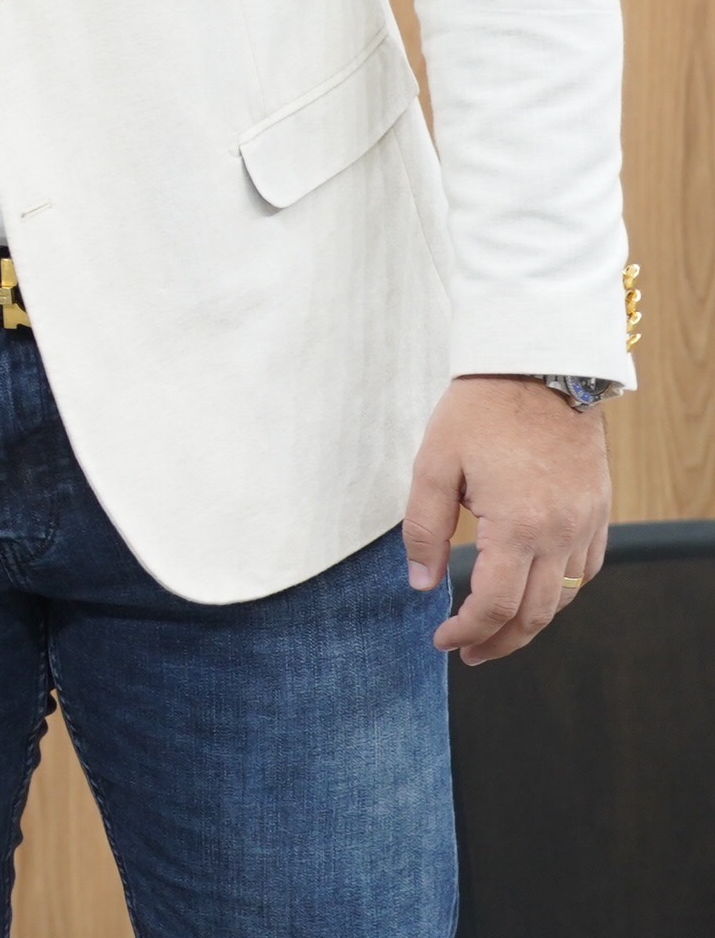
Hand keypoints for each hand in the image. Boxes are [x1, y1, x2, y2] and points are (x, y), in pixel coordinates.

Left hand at [405, 374, 611, 663]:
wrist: (540, 367)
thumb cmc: (480, 411)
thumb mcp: (433, 464)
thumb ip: (425, 529)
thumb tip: (421, 584)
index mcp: (518, 527)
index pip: (493, 604)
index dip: (466, 631)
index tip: (442, 641)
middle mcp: (560, 534)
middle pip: (534, 614)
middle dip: (499, 642)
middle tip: (468, 653)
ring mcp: (586, 525)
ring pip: (565, 598)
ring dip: (530, 623)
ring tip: (496, 631)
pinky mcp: (599, 511)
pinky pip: (586, 570)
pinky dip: (560, 592)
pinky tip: (533, 592)